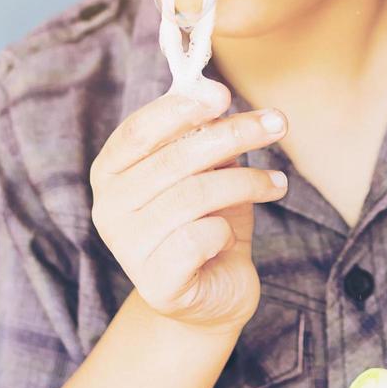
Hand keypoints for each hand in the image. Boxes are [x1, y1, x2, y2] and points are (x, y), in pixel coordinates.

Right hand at [88, 77, 288, 332]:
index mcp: (111, 172)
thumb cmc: (207, 221)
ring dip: (246, 181)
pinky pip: (199, 238)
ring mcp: (127, 248)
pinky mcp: (156, 283)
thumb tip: (214, 93)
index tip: (224, 93)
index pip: (139, 130)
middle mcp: (109, 208)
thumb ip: (202, 135)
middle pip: (174, 159)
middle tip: (278, 124)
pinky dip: (226, 229)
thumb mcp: (206, 170)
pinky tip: (234, 234)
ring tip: (276, 183)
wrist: (213, 294)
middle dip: (234, 134)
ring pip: (193, 196)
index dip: (180, 108)